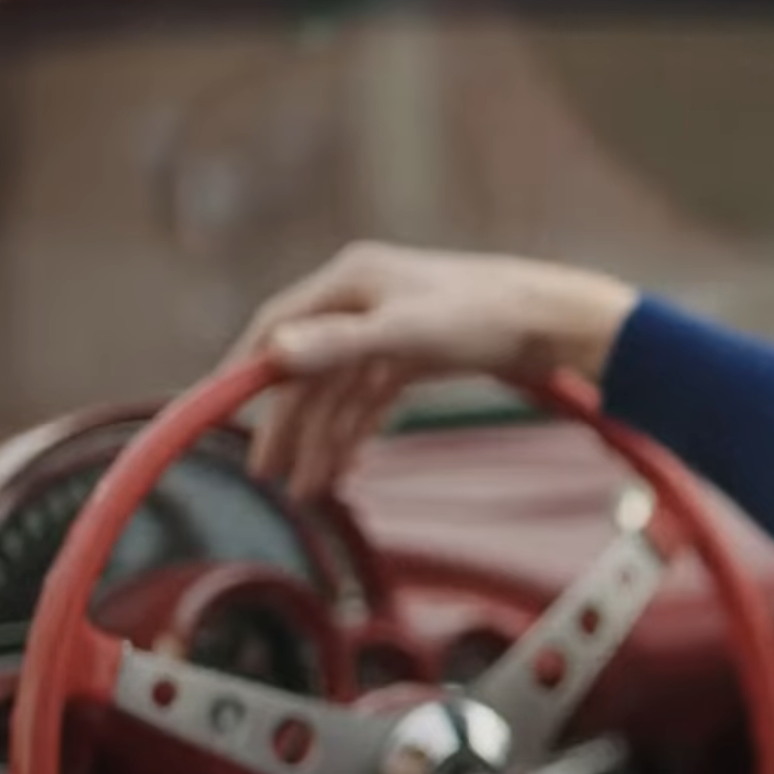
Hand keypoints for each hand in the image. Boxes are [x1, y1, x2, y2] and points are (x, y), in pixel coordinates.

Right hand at [230, 242, 639, 496]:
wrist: (555, 321)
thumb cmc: (486, 316)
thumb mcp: (408, 333)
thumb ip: (340, 345)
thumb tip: (275, 353)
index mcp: (350, 281)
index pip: (277, 326)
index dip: (245, 370)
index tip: (218, 412)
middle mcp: (362, 300)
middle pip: (308, 368)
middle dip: (290, 424)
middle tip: (268, 477)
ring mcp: (389, 327)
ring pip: (341, 390)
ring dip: (324, 439)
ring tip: (311, 491)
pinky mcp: (415, 352)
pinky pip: (370, 397)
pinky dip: (356, 431)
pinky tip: (346, 468)